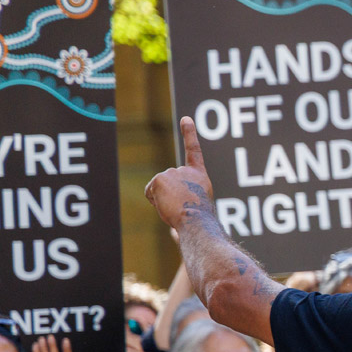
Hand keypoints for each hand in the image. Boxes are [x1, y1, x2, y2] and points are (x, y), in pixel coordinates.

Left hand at [145, 117, 215, 231]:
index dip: (189, 133)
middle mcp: (186, 170)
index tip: (186, 118)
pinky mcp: (159, 179)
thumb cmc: (200, 223)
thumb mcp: (196, 213)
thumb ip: (186, 210)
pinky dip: (155, 201)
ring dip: (162, 200)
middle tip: (181, 207)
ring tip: (176, 207)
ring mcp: (172, 173)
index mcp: (199, 176)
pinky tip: (167, 204)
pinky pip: (150, 193)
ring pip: (158, 189)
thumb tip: (174, 234)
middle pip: (167, 182)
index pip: (194, 150)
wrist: (197, 221)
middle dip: (168, 195)